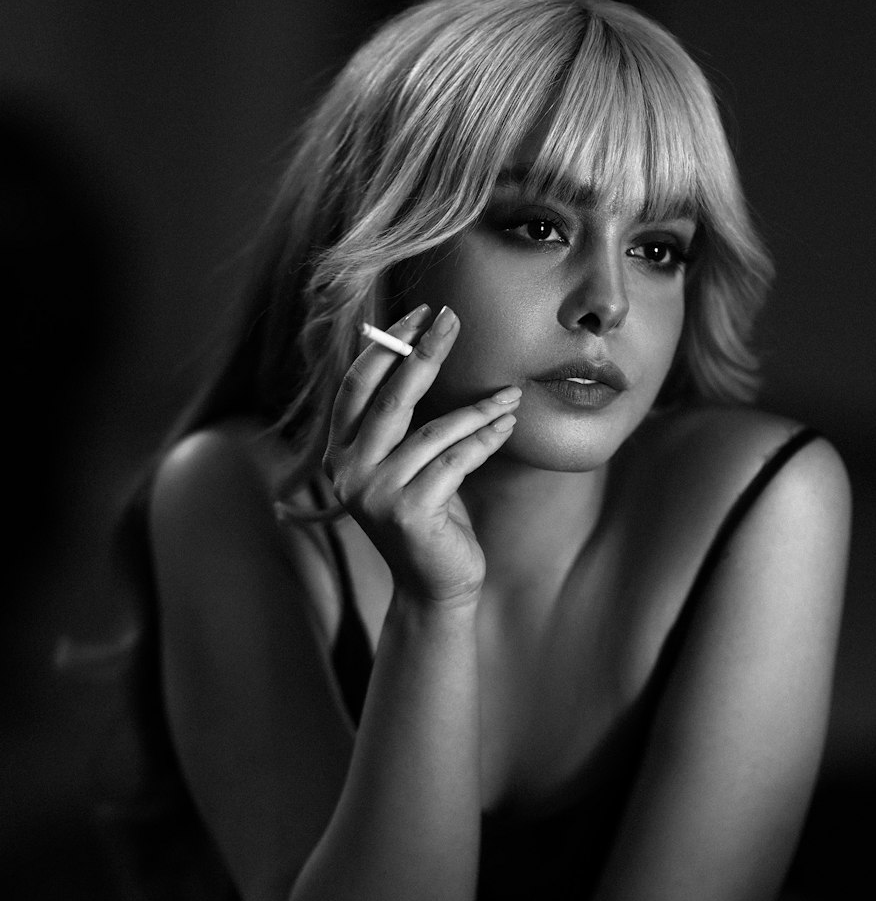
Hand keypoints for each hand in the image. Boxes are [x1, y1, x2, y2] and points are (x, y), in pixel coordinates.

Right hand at [323, 305, 520, 603]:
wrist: (435, 586)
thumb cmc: (429, 514)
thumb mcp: (406, 462)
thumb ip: (402, 420)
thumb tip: (424, 350)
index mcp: (338, 454)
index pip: (356, 386)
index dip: (387, 345)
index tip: (421, 314)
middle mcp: (347, 472)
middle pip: (390, 399)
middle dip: (425, 354)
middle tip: (453, 320)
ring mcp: (376, 494)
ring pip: (434, 432)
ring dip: (479, 408)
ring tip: (510, 393)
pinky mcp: (410, 512)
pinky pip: (457, 460)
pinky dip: (487, 439)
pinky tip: (508, 424)